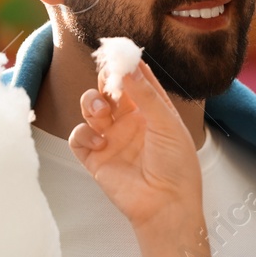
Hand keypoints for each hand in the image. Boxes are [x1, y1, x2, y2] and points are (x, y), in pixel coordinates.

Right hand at [68, 61, 202, 233]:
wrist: (166, 205)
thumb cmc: (177, 165)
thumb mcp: (167, 123)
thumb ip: (145, 95)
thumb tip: (128, 67)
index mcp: (152, 110)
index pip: (136, 79)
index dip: (126, 64)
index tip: (118, 52)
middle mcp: (130, 121)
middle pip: (109, 89)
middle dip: (105, 80)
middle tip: (107, 77)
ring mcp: (111, 138)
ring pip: (90, 108)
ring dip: (91, 102)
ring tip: (102, 111)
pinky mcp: (96, 157)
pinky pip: (78, 137)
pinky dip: (83, 134)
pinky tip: (99, 141)